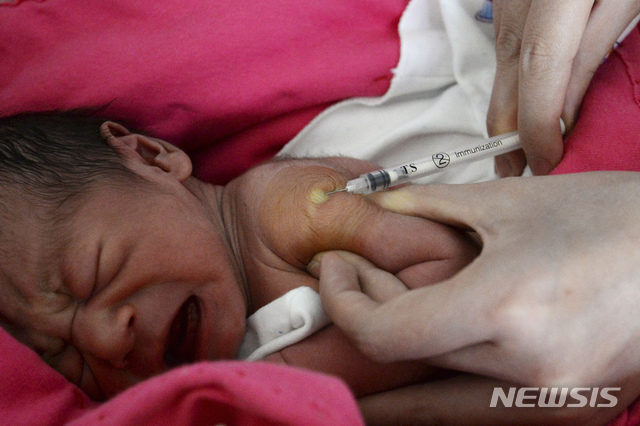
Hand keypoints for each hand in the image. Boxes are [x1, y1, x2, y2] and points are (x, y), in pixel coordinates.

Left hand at [316, 172, 639, 390]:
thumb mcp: (512, 202)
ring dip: (394, 366)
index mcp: (506, 310)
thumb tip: (374, 203)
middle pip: (404, 368)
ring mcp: (550, 402)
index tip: (333, 269)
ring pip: (434, 401)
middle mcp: (525, 371)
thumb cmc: (614, 219)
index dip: (343, 302)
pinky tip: (427, 345)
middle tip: (355, 281)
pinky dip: (437, 382)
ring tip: (382, 313)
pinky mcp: (565, 411)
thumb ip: (430, 204)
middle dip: (364, 321)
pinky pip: (476, 407)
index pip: (385, 335)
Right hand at [489, 1, 639, 175]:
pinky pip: (501, 51)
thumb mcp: (625, 0)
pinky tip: (520, 104)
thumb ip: (592, 54)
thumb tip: (563, 115)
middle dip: (508, 135)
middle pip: (505, 81)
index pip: (539, 74)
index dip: (538, 127)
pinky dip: (509, 84)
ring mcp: (504, 1)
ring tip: (516, 149)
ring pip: (498, 70)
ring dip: (505, 113)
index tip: (545, 162)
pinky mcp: (502, 1)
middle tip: (514, 173)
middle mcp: (520, 2)